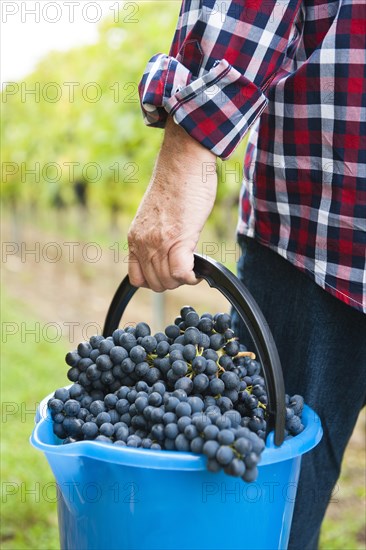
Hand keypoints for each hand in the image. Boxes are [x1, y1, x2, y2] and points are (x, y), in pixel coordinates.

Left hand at [128, 117, 216, 291]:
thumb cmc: (176, 184)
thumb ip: (155, 236)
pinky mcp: (178, 239)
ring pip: (168, 282)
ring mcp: (158, 243)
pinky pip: (181, 273)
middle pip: (155, 284)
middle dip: (172, 282)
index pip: (137, 278)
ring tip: (193, 268)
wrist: (183, 162)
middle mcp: (142, 243)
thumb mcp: (155, 216)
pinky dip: (191, 277)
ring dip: (183, 280)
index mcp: (135, 237)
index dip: (155, 281)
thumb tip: (168, 253)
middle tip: (186, 269)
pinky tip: (198, 271)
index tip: (170, 273)